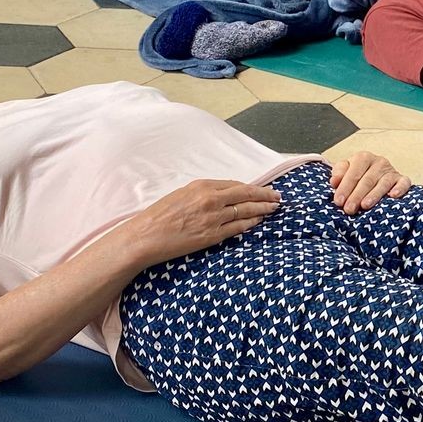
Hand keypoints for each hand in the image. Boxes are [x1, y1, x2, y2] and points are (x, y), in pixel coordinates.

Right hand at [133, 179, 279, 261]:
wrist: (145, 236)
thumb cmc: (158, 216)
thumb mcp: (181, 195)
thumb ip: (202, 194)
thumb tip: (220, 196)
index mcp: (201, 186)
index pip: (235, 184)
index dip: (251, 187)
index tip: (261, 189)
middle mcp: (210, 199)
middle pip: (246, 194)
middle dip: (265, 195)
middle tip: (278, 197)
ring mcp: (213, 218)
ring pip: (246, 211)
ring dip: (263, 209)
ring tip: (274, 208)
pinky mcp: (213, 235)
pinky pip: (238, 228)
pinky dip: (251, 223)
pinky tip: (259, 221)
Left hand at [329, 152, 410, 213]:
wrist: (377, 176)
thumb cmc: (358, 176)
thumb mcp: (346, 172)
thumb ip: (339, 174)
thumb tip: (334, 182)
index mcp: (362, 158)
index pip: (353, 173)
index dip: (345, 187)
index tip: (338, 201)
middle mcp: (378, 162)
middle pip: (367, 180)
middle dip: (357, 195)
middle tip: (349, 209)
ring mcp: (391, 170)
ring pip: (383, 183)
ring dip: (374, 195)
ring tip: (365, 206)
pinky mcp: (402, 179)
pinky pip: (403, 183)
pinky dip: (399, 188)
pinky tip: (393, 196)